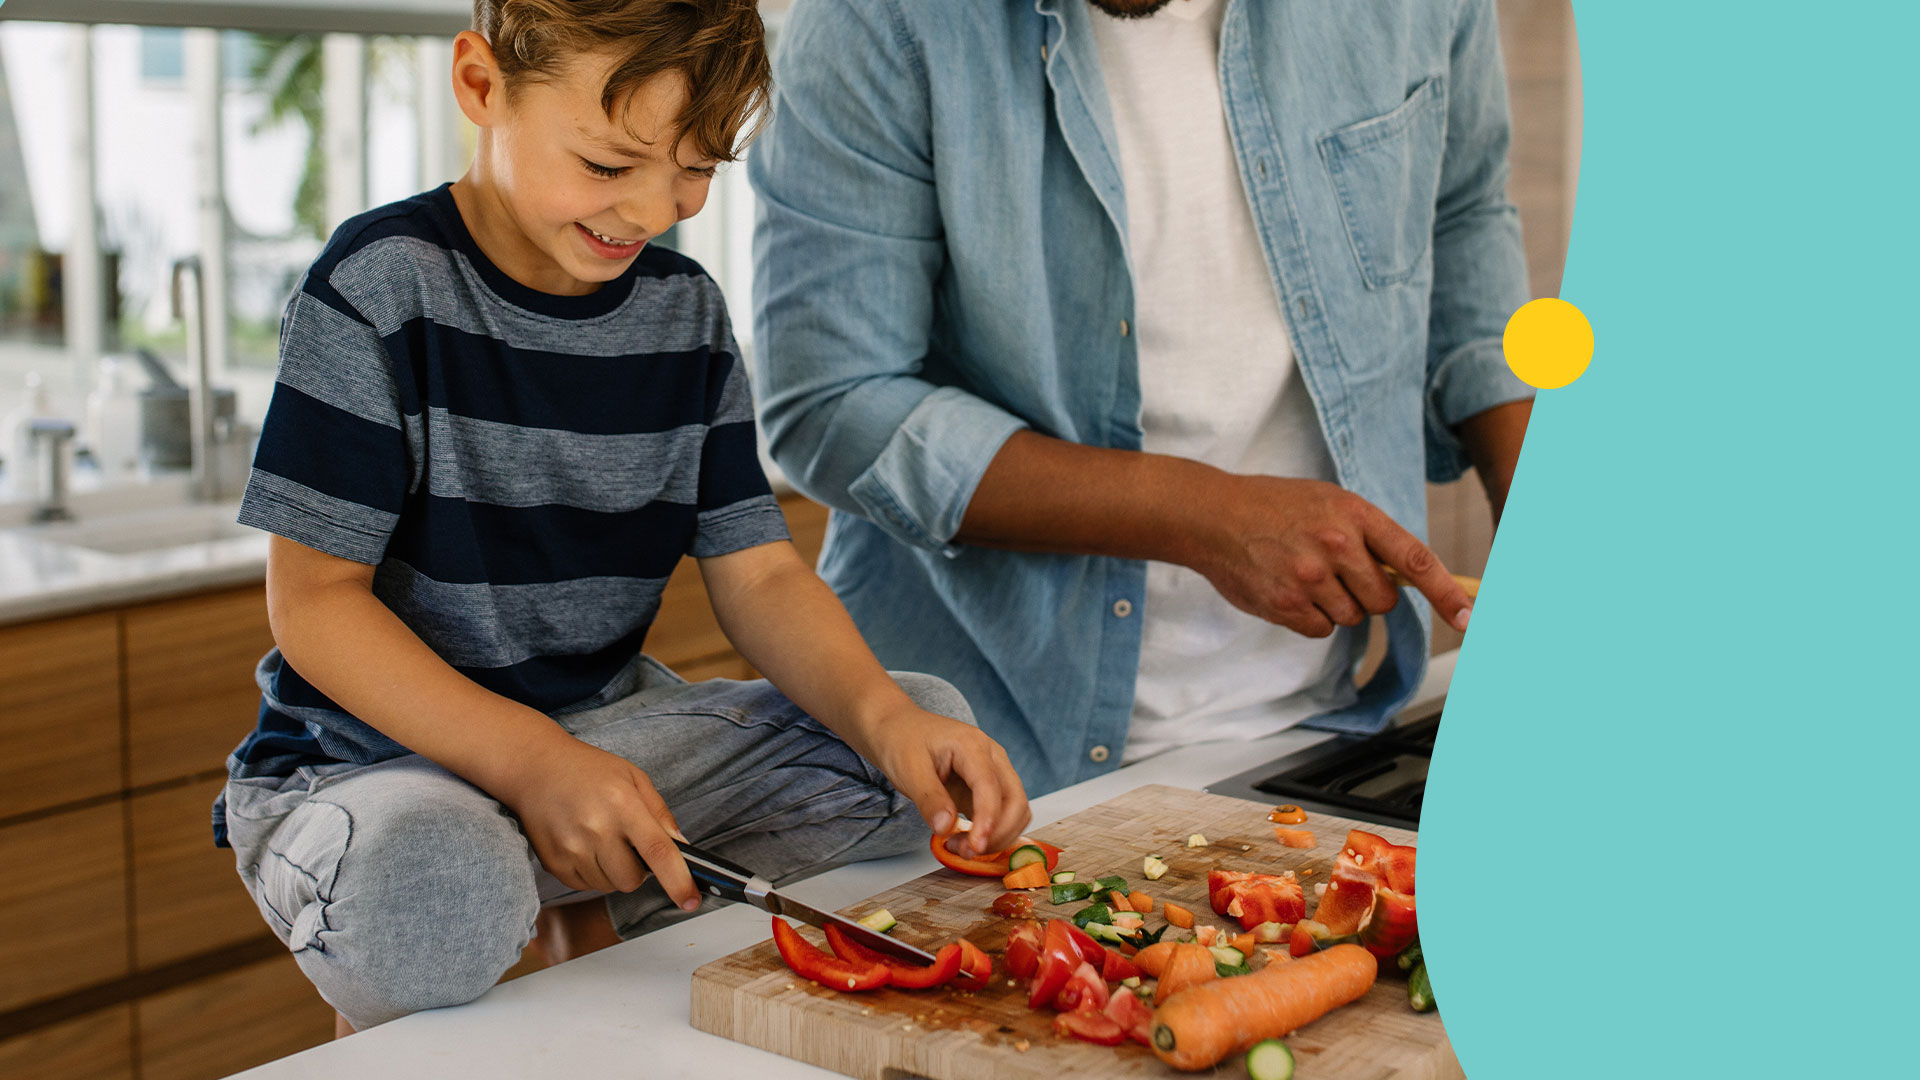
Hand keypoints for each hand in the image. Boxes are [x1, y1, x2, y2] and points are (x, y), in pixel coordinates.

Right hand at [492, 737, 700, 910]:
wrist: (535, 767)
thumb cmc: (589, 770)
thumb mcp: (633, 777)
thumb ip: (660, 813)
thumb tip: (681, 847)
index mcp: (623, 804)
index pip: (657, 851)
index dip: (678, 880)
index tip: (691, 900)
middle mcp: (596, 828)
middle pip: (632, 880)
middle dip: (638, 870)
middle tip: (628, 843)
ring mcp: (571, 848)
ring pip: (609, 886)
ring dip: (614, 871)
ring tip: (601, 838)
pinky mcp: (553, 863)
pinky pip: (586, 886)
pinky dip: (593, 873)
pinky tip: (584, 844)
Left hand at [854, 707, 1031, 858]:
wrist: (899, 729)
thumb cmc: (903, 741)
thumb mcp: (908, 769)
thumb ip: (929, 799)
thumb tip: (946, 828)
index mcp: (972, 745)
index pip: (990, 786)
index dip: (988, 819)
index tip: (975, 846)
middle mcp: (991, 757)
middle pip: (1015, 800)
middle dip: (998, 832)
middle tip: (966, 852)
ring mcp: (993, 772)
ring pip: (1015, 810)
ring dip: (997, 836)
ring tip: (961, 847)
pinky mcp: (987, 788)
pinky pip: (1002, 814)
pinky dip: (991, 833)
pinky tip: (964, 841)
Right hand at [1184, 475, 1472, 637]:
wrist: (1213, 515)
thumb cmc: (1274, 506)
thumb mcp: (1328, 501)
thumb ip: (1367, 535)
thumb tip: (1407, 577)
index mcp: (1354, 515)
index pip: (1415, 559)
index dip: (1447, 592)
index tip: (1469, 616)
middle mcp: (1336, 545)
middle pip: (1383, 600)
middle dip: (1367, 595)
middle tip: (1337, 573)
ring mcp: (1310, 577)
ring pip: (1351, 617)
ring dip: (1334, 605)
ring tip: (1303, 574)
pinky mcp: (1286, 604)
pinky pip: (1320, 630)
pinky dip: (1308, 617)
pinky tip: (1287, 590)